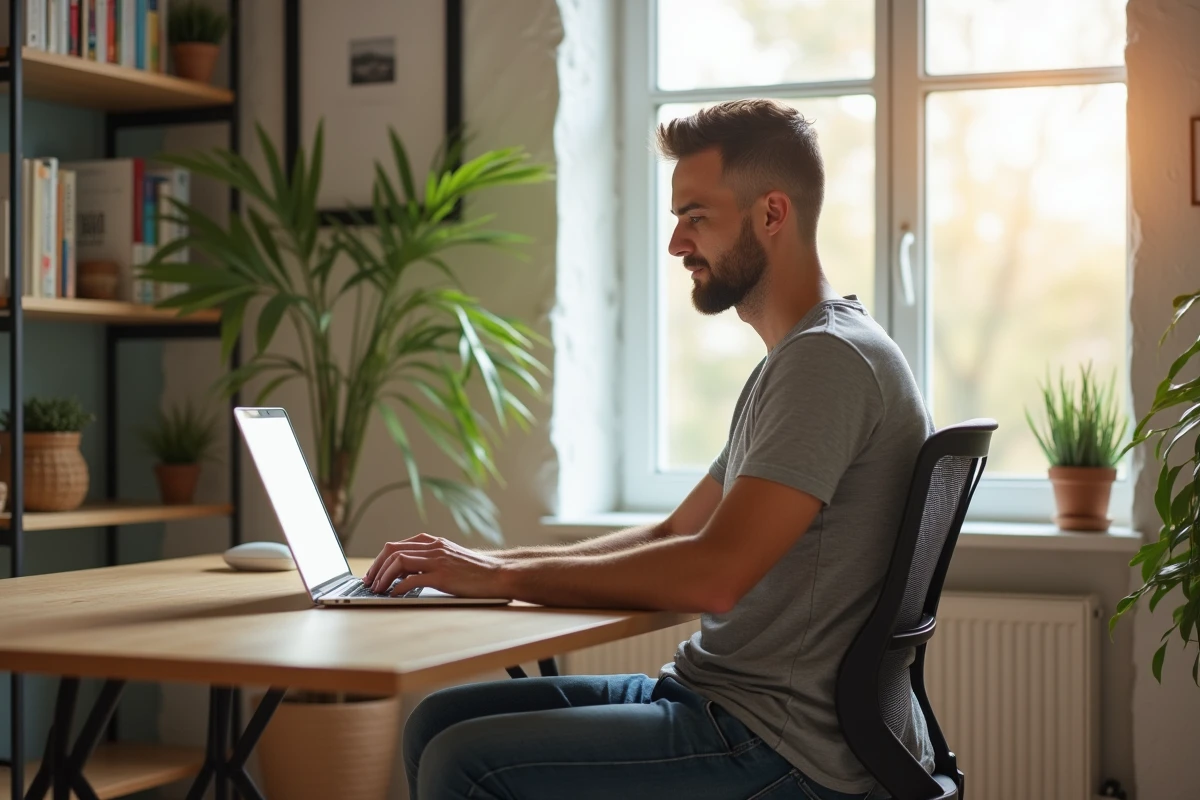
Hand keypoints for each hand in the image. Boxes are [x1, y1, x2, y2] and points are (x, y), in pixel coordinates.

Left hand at [362, 532, 508, 597]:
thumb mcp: (449, 558)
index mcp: (433, 542)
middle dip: (376, 567)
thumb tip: (403, 572)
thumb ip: (428, 560)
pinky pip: (412, 580)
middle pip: (392, 551)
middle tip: (369, 583)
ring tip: (378, 590)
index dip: (380, 560)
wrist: (498, 573)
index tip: (372, 574)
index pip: (396, 546)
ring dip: (383, 577)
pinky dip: (398, 588)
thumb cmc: (475, 570)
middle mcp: (433, 548)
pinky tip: (394, 595)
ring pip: (399, 562)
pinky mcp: (443, 576)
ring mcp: (438, 561)